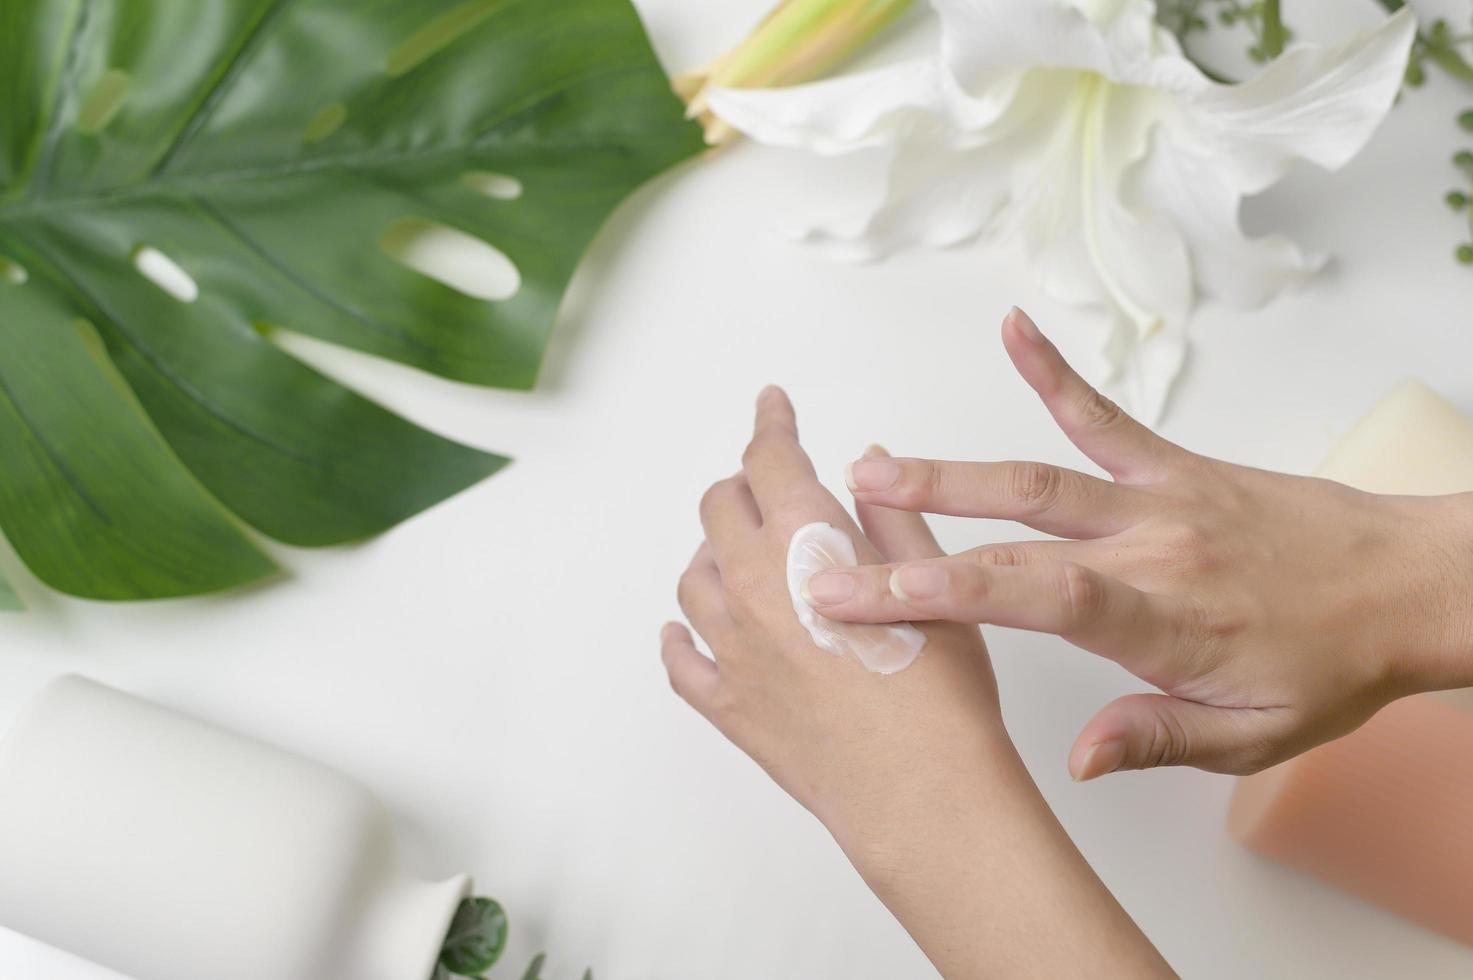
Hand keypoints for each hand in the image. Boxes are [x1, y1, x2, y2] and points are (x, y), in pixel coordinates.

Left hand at [662, 386, 1001, 854]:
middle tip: (768, 485)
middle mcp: (753, 588)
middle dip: (743, 485)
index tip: (773, 406)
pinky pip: (683, 663)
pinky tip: (686, 632)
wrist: (924, 794)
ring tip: (739, 554)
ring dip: (713, 554)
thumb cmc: (943, 697)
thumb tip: (867, 468)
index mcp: (805, 544)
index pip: (771, 460)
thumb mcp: (935, 584)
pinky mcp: (729, 705)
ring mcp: (732, 650)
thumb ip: (892, 517)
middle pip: (720, 510)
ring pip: (694, 578)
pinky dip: (681, 639)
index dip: (771, 423)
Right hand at [803, 308, 1472, 779]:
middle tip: (829, 546)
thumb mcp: (1254, 738)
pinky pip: (1106, 415)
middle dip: (911, 546)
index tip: (873, 595)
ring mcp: (1160, 498)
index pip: (1035, 602)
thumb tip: (1073, 756)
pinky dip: (1055, 371)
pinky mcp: (1174, 465)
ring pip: (1037, 478)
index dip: (948, 592)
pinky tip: (1014, 329)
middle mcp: (1151, 550)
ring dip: (949, 471)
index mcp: (1163, 622)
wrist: (1404, 585)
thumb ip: (1157, 739)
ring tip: (872, 467)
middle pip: (1014, 544)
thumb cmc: (1327, 665)